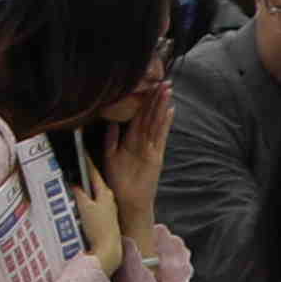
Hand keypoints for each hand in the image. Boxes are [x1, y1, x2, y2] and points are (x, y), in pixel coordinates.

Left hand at [95, 87, 168, 217]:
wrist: (128, 201)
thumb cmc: (118, 181)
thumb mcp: (110, 157)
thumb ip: (111, 139)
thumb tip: (111, 122)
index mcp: (130, 140)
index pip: (138, 116)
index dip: (142, 101)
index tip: (147, 85)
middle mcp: (142, 141)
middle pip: (149, 115)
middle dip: (156, 99)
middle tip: (163, 80)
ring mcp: (151, 147)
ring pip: (156, 123)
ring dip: (161, 106)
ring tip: (167, 91)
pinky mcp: (156, 156)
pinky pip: (160, 137)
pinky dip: (165, 125)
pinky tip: (170, 112)